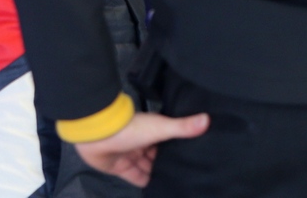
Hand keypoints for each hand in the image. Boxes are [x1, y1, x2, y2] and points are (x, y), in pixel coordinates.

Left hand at [74, 111, 209, 186]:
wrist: (98, 135)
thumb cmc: (131, 128)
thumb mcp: (160, 127)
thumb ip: (182, 127)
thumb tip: (208, 119)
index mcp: (151, 130)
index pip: (167, 141)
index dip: (178, 148)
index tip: (194, 156)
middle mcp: (142, 142)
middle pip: (158, 155)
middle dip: (169, 163)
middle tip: (188, 174)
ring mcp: (131, 155)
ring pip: (148, 167)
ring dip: (158, 173)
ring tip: (178, 184)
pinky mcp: (121, 168)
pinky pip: (137, 178)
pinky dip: (147, 182)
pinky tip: (159, 188)